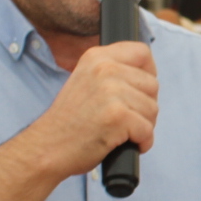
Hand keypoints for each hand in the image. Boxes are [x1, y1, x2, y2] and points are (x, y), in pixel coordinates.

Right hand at [34, 41, 158, 181]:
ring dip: (143, 126)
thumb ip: (112, 72)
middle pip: (152, 84)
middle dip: (145, 106)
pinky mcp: (118, 116)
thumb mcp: (86, 81)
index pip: (142, 52)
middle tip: (123, 119)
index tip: (140, 90)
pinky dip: (142, 142)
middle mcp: (105, 69)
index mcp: (97, 57)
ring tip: (119, 132)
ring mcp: (111, 91)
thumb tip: (147, 75)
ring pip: (153, 109)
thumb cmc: (69, 121)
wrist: (47, 147)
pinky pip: (148, 130)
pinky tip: (124, 144)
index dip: (149, 73)